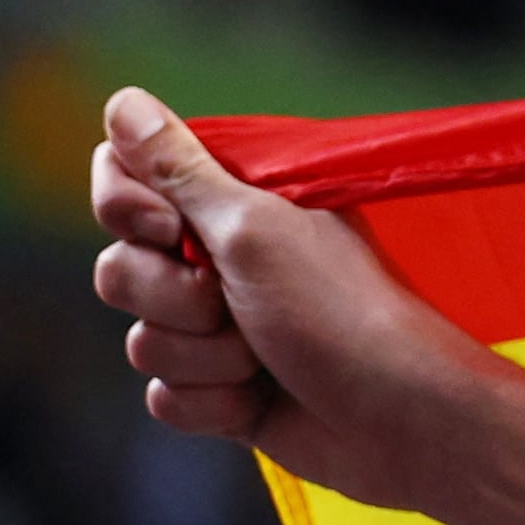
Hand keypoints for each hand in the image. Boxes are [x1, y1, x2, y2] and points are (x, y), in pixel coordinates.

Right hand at [87, 92, 524, 516]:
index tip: (168, 229)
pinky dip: (210, 403)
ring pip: (141, 339)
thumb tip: (123, 102)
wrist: (402, 422)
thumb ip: (180, 170)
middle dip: (169, 297)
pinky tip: (260, 402)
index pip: (129, 179)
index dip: (128, 207)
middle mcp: (228, 259)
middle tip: (232, 304)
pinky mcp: (225, 390)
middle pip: (121, 267)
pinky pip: (164, 396)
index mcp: (241, 203)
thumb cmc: (342, 312)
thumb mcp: (255, 228)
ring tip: (266, 357)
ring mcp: (225, 328)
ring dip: (201, 356)